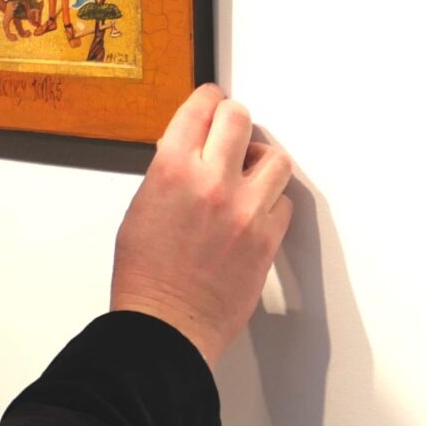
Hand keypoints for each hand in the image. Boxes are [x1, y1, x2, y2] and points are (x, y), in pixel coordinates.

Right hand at [111, 85, 294, 366]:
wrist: (167, 325)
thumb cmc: (146, 276)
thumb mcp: (142, 207)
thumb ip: (170, 173)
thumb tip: (190, 153)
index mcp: (172, 170)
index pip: (201, 108)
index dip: (209, 99)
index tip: (213, 100)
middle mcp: (212, 183)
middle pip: (241, 120)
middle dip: (234, 120)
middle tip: (231, 130)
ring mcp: (245, 211)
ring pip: (275, 158)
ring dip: (260, 160)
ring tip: (248, 172)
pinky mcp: (267, 239)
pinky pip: (284, 202)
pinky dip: (272, 201)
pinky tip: (255, 210)